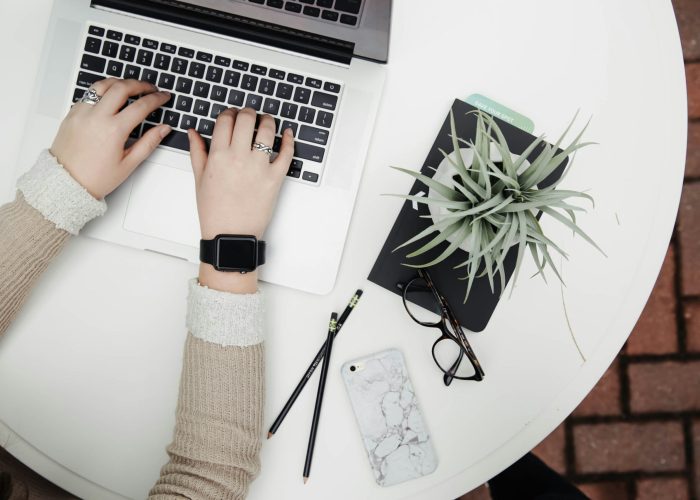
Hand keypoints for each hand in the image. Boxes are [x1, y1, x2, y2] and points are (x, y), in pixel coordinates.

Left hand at [50, 78, 171, 198]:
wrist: (66, 183)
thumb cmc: (95, 178)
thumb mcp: (128, 164)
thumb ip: (149, 143)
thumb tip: (163, 129)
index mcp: (113, 130)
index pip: (141, 106)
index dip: (156, 99)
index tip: (163, 97)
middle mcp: (96, 117)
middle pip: (122, 87)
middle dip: (140, 84)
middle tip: (150, 88)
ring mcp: (82, 113)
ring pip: (102, 85)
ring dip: (119, 82)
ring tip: (130, 86)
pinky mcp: (72, 114)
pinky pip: (88, 94)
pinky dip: (102, 91)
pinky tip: (110, 97)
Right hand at [189, 108, 293, 292]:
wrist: (230, 235)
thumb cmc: (214, 211)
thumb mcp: (199, 179)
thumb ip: (197, 152)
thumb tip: (194, 132)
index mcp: (218, 156)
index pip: (225, 120)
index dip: (229, 113)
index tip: (232, 115)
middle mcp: (239, 158)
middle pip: (246, 119)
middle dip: (248, 112)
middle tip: (249, 115)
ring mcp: (259, 167)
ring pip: (267, 131)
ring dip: (268, 121)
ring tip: (267, 121)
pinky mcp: (275, 178)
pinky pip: (287, 153)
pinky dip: (289, 140)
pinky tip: (287, 134)